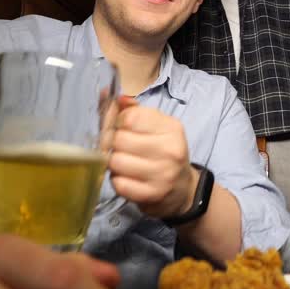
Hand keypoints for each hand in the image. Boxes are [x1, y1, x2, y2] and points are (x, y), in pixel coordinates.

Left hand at [108, 95, 197, 217]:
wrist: (183, 189)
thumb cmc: (164, 152)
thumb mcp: (156, 126)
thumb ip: (131, 110)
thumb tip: (106, 94)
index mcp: (171, 128)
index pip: (130, 117)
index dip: (116, 122)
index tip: (119, 128)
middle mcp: (170, 150)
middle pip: (119, 139)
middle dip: (112, 143)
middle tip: (118, 147)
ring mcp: (162, 174)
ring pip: (116, 162)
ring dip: (113, 162)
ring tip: (122, 162)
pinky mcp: (152, 195)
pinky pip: (119, 184)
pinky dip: (117, 180)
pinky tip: (126, 178)